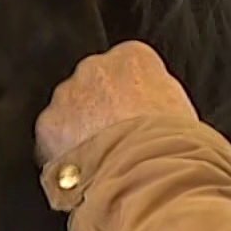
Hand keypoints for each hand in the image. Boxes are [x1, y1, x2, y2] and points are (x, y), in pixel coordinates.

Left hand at [36, 41, 198, 165]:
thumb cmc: (173, 145)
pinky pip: (50, 138)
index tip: (136, 117)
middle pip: (92, 85)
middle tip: (117, 140)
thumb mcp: (182, 112)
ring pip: (68, 110)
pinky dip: (60, 154)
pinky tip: (81, 172)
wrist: (149, 173)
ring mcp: (68, 94)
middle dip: (99, 110)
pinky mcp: (48, 125)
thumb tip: (155, 117)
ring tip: (100, 161)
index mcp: (134, 57)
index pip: (126, 67)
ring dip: (78, 131)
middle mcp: (96, 68)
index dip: (131, 97)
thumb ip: (159, 101)